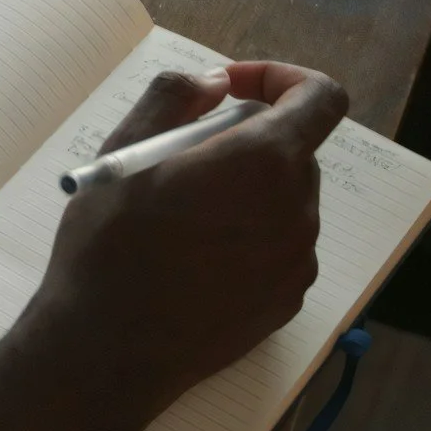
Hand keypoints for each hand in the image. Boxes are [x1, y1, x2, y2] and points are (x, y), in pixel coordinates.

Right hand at [29, 62, 344, 422]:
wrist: (109, 351)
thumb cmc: (110, 246)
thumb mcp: (123, 152)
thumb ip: (175, 97)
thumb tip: (216, 82)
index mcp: (263, 163)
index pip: (322, 98)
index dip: (282, 79)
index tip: (230, 91)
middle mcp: (296, 211)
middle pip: (296, 150)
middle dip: (248, 138)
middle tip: (183, 157)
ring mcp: (297, 263)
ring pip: (287, 199)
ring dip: (247, 188)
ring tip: (182, 213)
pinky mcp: (287, 302)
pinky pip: (281, 245)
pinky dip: (250, 233)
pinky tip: (195, 256)